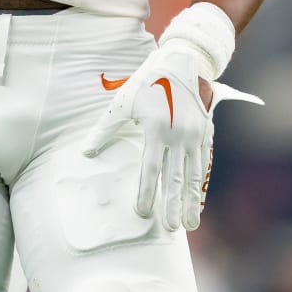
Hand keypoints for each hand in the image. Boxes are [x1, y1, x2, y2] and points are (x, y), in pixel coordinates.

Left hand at [82, 37, 261, 230]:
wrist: (184, 62)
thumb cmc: (148, 82)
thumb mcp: (123, 102)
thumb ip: (105, 129)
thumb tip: (86, 151)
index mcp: (156, 128)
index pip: (150, 168)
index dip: (145, 192)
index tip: (141, 212)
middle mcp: (178, 135)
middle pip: (174, 178)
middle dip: (171, 205)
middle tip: (169, 229)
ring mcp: (195, 136)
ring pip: (193, 175)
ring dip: (190, 201)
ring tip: (188, 225)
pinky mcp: (205, 134)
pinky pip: (204, 164)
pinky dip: (201, 185)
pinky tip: (197, 201)